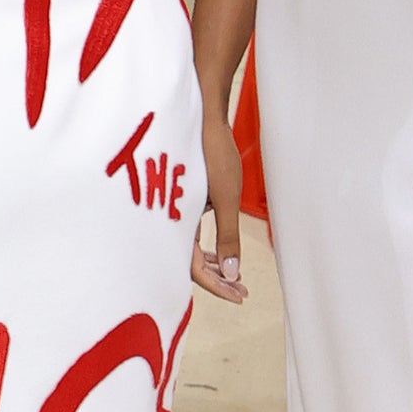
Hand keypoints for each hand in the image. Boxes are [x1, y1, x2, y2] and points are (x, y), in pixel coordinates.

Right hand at [190, 106, 248, 302]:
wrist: (201, 115)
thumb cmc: (213, 153)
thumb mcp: (227, 198)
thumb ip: (228, 236)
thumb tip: (233, 274)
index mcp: (177, 222)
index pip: (194, 269)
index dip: (217, 286)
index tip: (238, 296)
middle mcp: (171, 219)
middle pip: (190, 263)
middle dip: (217, 280)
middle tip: (240, 291)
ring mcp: (177, 210)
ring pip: (191, 248)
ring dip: (214, 264)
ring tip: (235, 277)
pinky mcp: (183, 200)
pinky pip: (192, 233)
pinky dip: (209, 246)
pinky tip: (222, 251)